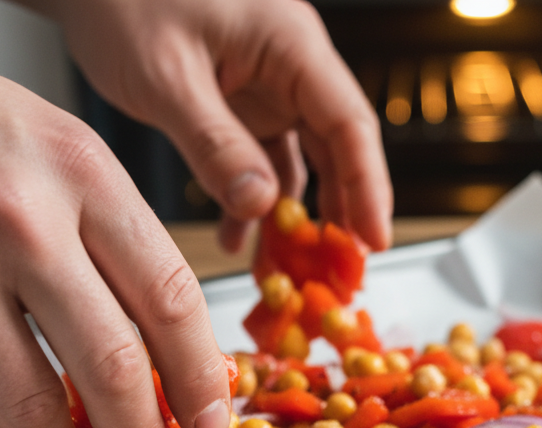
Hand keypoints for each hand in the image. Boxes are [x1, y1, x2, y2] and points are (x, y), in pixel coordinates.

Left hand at [33, 0, 391, 252]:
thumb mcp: (167, 77)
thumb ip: (215, 144)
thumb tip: (261, 204)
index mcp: (289, 44)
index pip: (350, 123)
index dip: (369, 187)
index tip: (374, 239)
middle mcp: (289, 65)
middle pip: (338, 146)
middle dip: (342, 209)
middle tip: (340, 269)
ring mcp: (267, 85)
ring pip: (301, 159)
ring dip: (293, 213)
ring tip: (287, 266)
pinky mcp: (239, 103)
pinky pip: (260, 160)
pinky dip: (251, 200)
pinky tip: (236, 235)